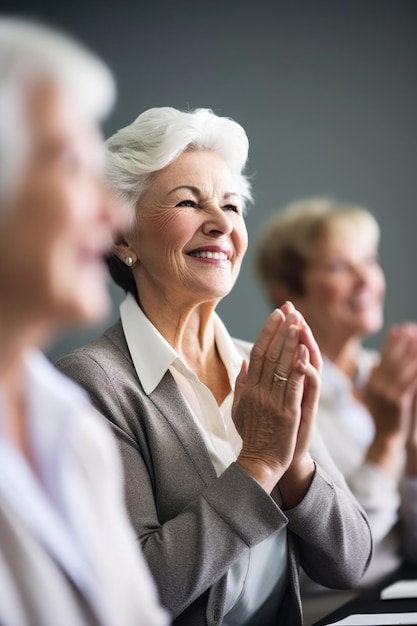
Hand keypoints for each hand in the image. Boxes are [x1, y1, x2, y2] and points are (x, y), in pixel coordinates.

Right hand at [232, 302, 320, 498]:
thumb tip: (243, 361)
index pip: (258, 353)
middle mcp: (258, 391)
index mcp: (248, 388)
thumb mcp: (239, 407)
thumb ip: (241, 383)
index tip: (276, 314)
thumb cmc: (252, 434)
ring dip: (290, 343)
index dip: (267, 332)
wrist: (259, 462)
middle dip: (281, 330)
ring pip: (282, 366)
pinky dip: (299, 368)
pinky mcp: (287, 413)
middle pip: (270, 354)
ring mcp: (272, 401)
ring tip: (298, 323)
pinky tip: (304, 352)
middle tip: (290, 310)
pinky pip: (293, 386)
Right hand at [362, 323, 416, 474]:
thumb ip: (374, 378)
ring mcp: (385, 393)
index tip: (398, 329)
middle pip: (391, 359)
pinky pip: (411, 381)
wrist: (386, 437)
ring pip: (402, 368)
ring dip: (412, 353)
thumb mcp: (373, 394)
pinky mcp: (397, 400)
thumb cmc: (383, 415)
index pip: (380, 357)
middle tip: (411, 329)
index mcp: (369, 382)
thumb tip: (373, 362)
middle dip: (402, 343)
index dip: (390, 342)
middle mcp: (375, 385)